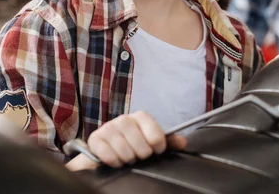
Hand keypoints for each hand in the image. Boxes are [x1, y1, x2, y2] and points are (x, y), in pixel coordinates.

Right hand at [65, 111, 186, 170]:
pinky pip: (107, 153)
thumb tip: (183, 143)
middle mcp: (124, 119)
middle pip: (139, 142)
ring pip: (124, 149)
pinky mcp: (95, 139)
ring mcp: (108, 128)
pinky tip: (116, 161)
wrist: (106, 150)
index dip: (157, 143)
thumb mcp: (151, 142)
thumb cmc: (133, 145)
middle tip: (139, 156)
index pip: (154, 130)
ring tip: (127, 158)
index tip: (157, 150)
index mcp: (140, 117)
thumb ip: (168, 142)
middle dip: (141, 154)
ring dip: (127, 158)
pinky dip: (114, 161)